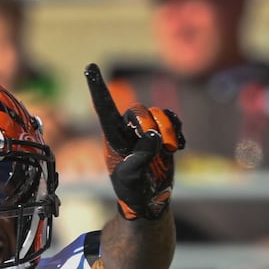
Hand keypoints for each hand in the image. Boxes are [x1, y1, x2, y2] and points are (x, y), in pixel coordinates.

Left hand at [85, 63, 183, 220]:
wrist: (148, 201)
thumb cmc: (132, 191)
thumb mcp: (131, 177)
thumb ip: (140, 157)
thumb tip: (153, 136)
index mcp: (112, 137)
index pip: (104, 108)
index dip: (97, 87)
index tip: (89, 67)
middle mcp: (127, 130)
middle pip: (139, 110)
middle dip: (151, 124)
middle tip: (158, 143)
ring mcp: (145, 132)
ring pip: (158, 113)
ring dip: (168, 128)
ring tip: (171, 149)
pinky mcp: (162, 135)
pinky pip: (171, 119)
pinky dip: (177, 129)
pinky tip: (179, 146)